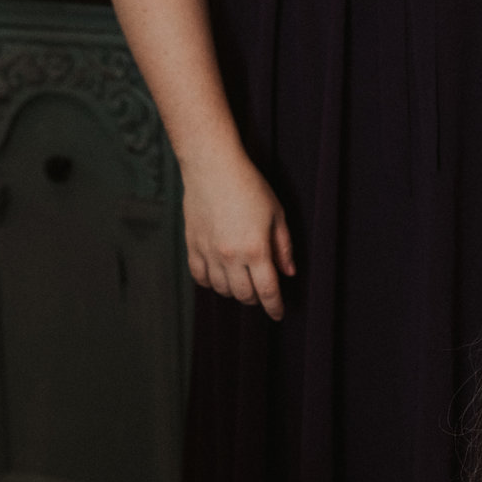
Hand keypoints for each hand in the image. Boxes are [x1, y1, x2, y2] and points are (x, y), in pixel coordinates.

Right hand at [182, 154, 296, 320]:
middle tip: (261, 293)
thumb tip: (288, 272)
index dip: (274, 307)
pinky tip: (219, 277)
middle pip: (244, 295)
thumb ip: (283, 246)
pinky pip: (200, 277)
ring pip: (222, 289)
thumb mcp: (276, 214)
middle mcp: (231, 256)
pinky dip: (211, 283)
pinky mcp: (192, 245)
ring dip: (234, 292)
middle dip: (256, 299)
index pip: (267, 291)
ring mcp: (209, 252)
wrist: (212, 166)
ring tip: (242, 283)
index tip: (278, 314)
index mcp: (256, 249)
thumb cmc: (249, 186)